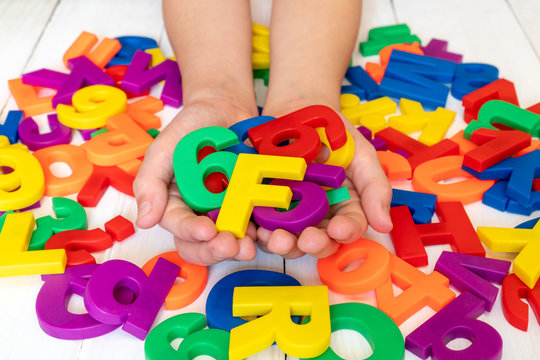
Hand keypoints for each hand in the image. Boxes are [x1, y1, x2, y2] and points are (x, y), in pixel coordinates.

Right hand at [133, 97, 259, 264]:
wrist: (225, 111)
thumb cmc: (190, 129)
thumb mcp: (164, 148)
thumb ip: (150, 182)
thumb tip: (144, 221)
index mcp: (176, 204)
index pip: (179, 227)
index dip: (191, 233)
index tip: (206, 231)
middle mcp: (202, 214)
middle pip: (204, 245)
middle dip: (216, 250)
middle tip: (231, 246)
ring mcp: (229, 211)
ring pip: (232, 241)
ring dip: (240, 248)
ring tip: (250, 246)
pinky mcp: (253, 204)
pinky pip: (259, 224)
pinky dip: (264, 232)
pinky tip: (268, 231)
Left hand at [256, 103, 392, 258]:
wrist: (298, 111)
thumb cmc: (333, 133)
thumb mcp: (361, 153)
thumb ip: (375, 187)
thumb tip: (385, 225)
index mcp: (345, 206)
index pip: (349, 226)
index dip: (346, 232)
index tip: (339, 230)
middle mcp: (319, 215)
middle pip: (320, 240)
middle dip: (314, 244)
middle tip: (307, 240)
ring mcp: (291, 212)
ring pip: (291, 238)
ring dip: (286, 244)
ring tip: (278, 240)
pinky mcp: (265, 205)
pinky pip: (262, 225)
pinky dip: (260, 232)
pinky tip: (259, 231)